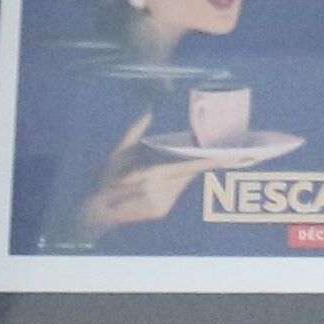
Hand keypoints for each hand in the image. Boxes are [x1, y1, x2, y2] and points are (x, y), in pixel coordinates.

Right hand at [66, 111, 207, 239]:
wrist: (99, 213)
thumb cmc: (107, 179)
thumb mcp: (116, 153)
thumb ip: (134, 132)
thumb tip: (148, 111)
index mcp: (150, 174)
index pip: (185, 167)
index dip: (205, 163)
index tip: (224, 157)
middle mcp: (159, 190)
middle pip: (187, 175)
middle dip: (200, 165)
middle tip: (219, 154)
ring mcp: (162, 203)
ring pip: (182, 183)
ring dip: (186, 172)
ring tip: (190, 161)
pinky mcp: (162, 211)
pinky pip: (175, 192)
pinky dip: (175, 183)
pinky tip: (172, 176)